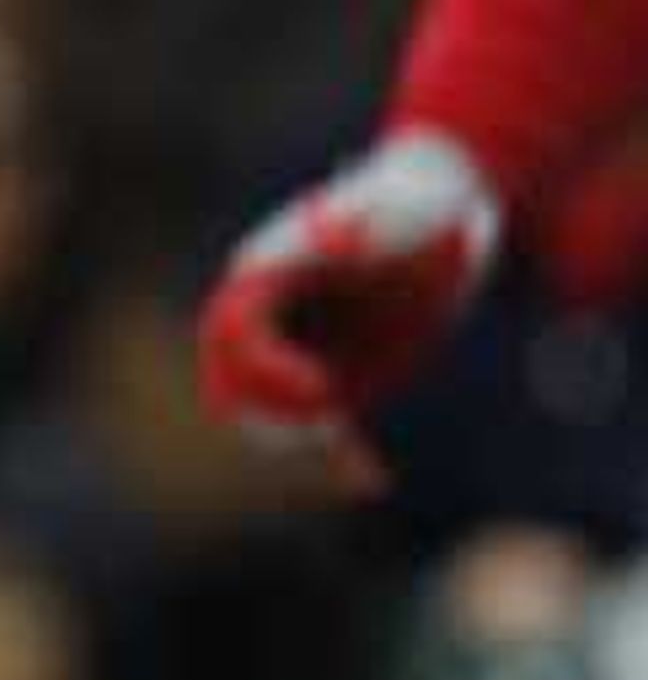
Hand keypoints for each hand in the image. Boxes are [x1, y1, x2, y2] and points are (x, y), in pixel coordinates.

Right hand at [195, 129, 501, 488]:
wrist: (445, 204)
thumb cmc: (411, 201)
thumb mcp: (388, 214)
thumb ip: (356, 229)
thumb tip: (335, 244)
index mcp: (265, 276)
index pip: (235, 337)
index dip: (266, 371)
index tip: (322, 391)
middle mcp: (270, 319)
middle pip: (239, 388)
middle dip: (279, 421)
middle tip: (332, 438)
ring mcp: (299, 349)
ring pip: (274, 419)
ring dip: (310, 450)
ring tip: (358, 471)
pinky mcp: (336, 375)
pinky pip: (320, 429)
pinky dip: (338, 457)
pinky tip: (373, 479)